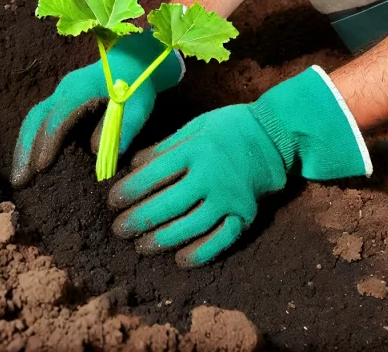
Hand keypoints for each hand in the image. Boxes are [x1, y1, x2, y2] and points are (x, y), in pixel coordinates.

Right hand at [11, 30, 182, 187]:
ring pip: (33, 119)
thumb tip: (99, 154)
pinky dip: (30, 141)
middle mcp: (64, 90)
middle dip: (26, 149)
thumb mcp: (139, 106)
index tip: (42, 167)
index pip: (59, 117)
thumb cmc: (138, 85)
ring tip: (19, 177)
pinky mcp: (60, 101)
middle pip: (37, 118)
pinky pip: (38, 120)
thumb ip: (123, 128)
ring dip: (23, 147)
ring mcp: (60, 94)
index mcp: (82, 88)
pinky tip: (28, 162)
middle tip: (20, 181)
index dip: (49, 142)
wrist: (133, 61)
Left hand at [108, 66, 371, 266]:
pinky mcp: (245, 214)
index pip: (154, 174)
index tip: (112, 202)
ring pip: (191, 225)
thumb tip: (130, 167)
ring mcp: (230, 197)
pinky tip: (181, 259)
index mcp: (195, 150)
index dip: (130, 191)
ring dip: (163, 240)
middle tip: (119, 230)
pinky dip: (201, 252)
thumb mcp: (193, 127)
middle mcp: (211, 175)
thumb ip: (163, 148)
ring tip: (142, 247)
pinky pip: (222, 238)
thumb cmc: (226, 129)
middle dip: (139, 220)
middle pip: (169, 204)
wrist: (274, 136)